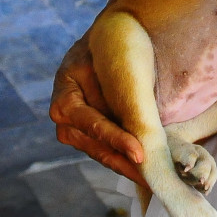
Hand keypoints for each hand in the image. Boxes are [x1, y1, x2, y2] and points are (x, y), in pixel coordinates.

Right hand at [49, 29, 145, 185]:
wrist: (113, 37)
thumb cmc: (116, 45)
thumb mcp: (117, 66)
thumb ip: (123, 98)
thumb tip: (142, 131)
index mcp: (66, 94)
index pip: (93, 124)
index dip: (117, 140)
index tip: (140, 154)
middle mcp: (64, 114)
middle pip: (94, 145)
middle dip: (123, 162)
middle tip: (150, 178)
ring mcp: (74, 125)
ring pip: (100, 152)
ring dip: (124, 166)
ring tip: (151, 180)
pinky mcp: (89, 131)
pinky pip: (105, 149)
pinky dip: (124, 159)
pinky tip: (144, 171)